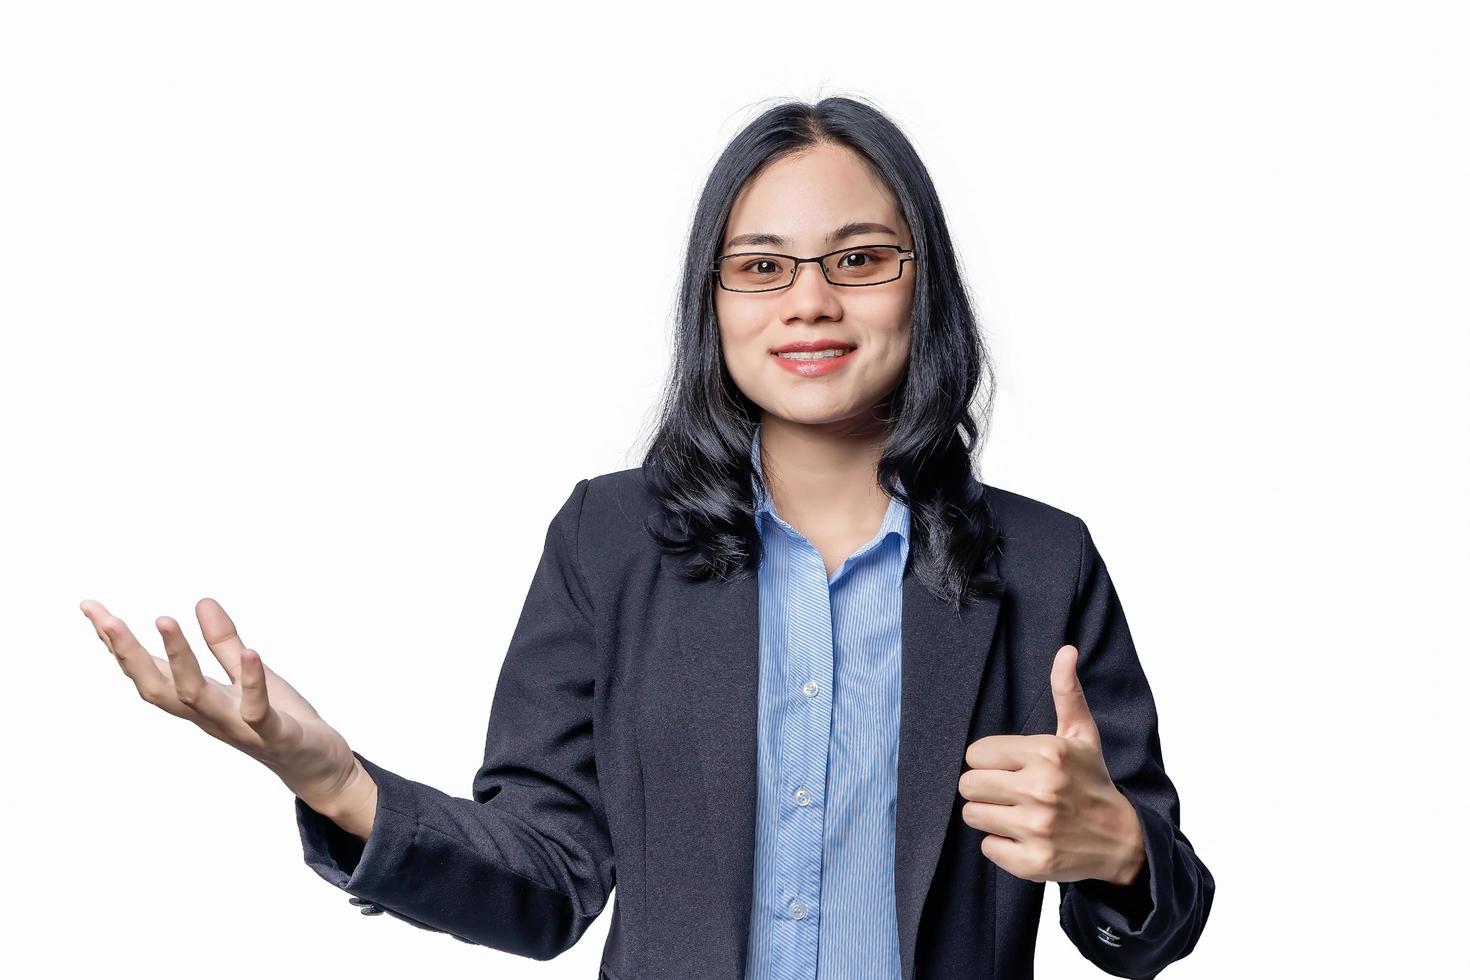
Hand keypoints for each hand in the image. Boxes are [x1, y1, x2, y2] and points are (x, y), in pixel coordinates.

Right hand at [81, 596, 366, 816]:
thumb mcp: (251, 674)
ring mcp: (240, 727)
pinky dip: (253, 683)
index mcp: (200, 700)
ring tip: (164, 619)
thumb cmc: (280, 721)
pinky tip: (251, 652)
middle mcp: (209, 716)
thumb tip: (201, 601)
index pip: (149, 671)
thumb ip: (225, 644)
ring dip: (179, 660)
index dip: (119, 644)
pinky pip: (259, 711)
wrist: (318, 768)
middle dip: (128, 654)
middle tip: (105, 618)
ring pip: (197, 697)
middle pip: (157, 687)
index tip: (91, 608)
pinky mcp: (276, 734)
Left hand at [957, 644, 1144, 884]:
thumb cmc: (1092, 781)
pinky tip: (1024, 838)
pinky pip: (987, 848)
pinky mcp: (1034, 862)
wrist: (1122, 840)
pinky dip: (1001, 846)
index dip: (988, 761)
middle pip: (967, 784)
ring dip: (988, 816)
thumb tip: (1066, 650)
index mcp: (1047, 753)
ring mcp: (1038, 828)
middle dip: (982, 788)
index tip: (1010, 767)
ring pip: (972, 815)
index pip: (976, 753)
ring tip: (1015, 813)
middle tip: (1008, 791)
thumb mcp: (1082, 735)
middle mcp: (1041, 789)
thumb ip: (1066, 692)